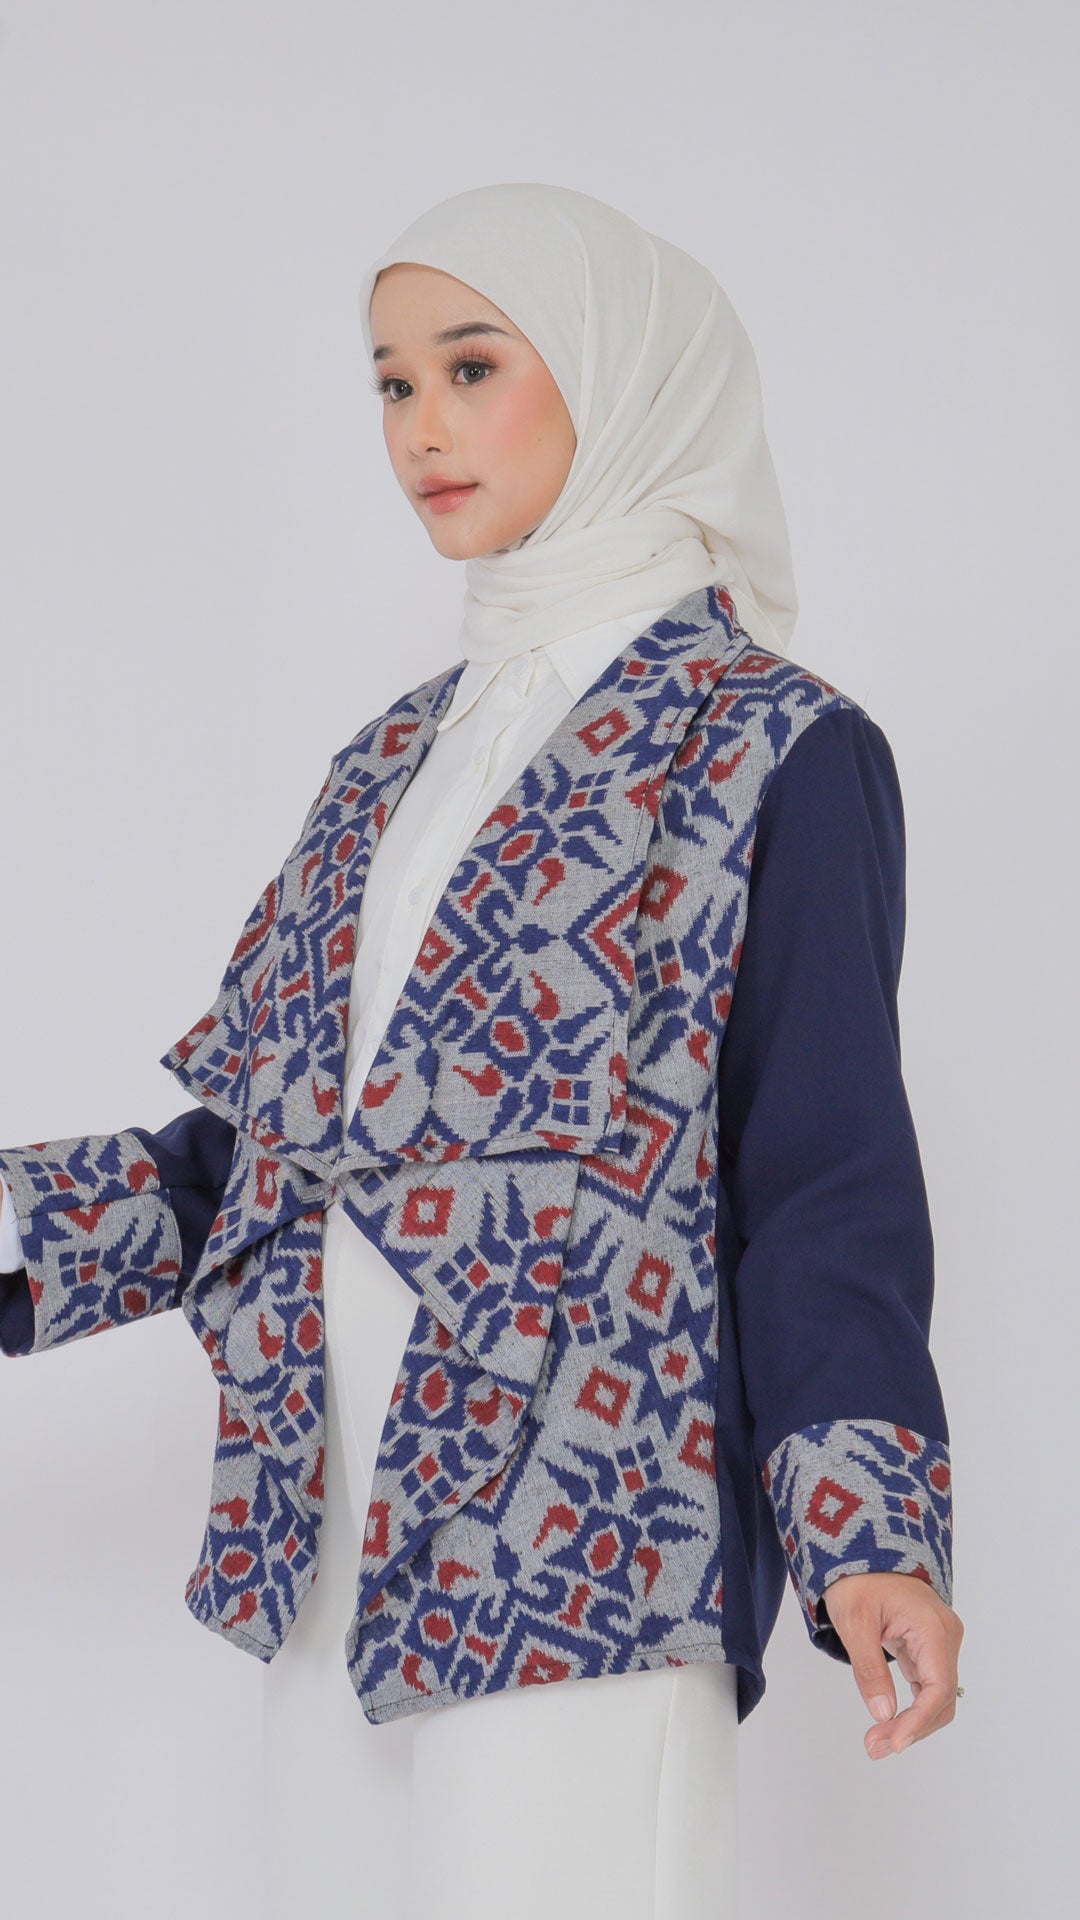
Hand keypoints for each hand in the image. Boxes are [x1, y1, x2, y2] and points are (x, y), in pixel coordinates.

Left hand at [820, 1569, 964, 1760]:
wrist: (860, 1549)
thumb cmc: (857, 1579)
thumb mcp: (855, 1622)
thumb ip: (869, 1669)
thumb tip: (883, 1715)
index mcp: (932, 1627)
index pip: (938, 1687)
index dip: (919, 1721)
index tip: (895, 1743)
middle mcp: (945, 1636)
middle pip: (941, 1698)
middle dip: (912, 1728)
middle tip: (874, 1747)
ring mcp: (939, 1641)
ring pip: (936, 1696)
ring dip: (911, 1723)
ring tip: (877, 1742)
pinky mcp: (928, 1646)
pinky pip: (927, 1685)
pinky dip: (911, 1707)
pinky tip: (889, 1723)